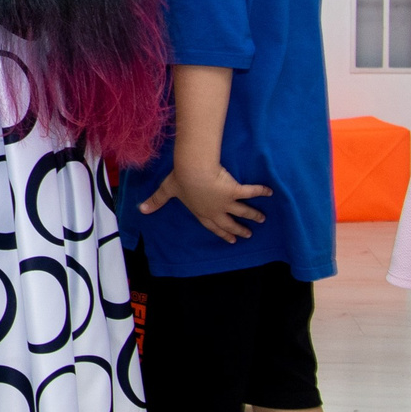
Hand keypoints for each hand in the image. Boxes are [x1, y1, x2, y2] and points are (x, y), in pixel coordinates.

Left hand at [139, 158, 270, 242]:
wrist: (193, 171)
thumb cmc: (180, 179)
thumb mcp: (166, 190)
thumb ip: (156, 201)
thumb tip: (141, 209)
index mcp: (201, 212)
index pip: (212, 225)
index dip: (221, 233)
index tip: (230, 239)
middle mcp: (215, 210)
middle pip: (229, 223)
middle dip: (238, 230)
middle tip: (247, 235)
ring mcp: (226, 202)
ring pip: (243, 212)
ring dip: (252, 216)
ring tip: (261, 220)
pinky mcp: (235, 191)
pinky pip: (251, 193)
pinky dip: (261, 192)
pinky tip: (269, 193)